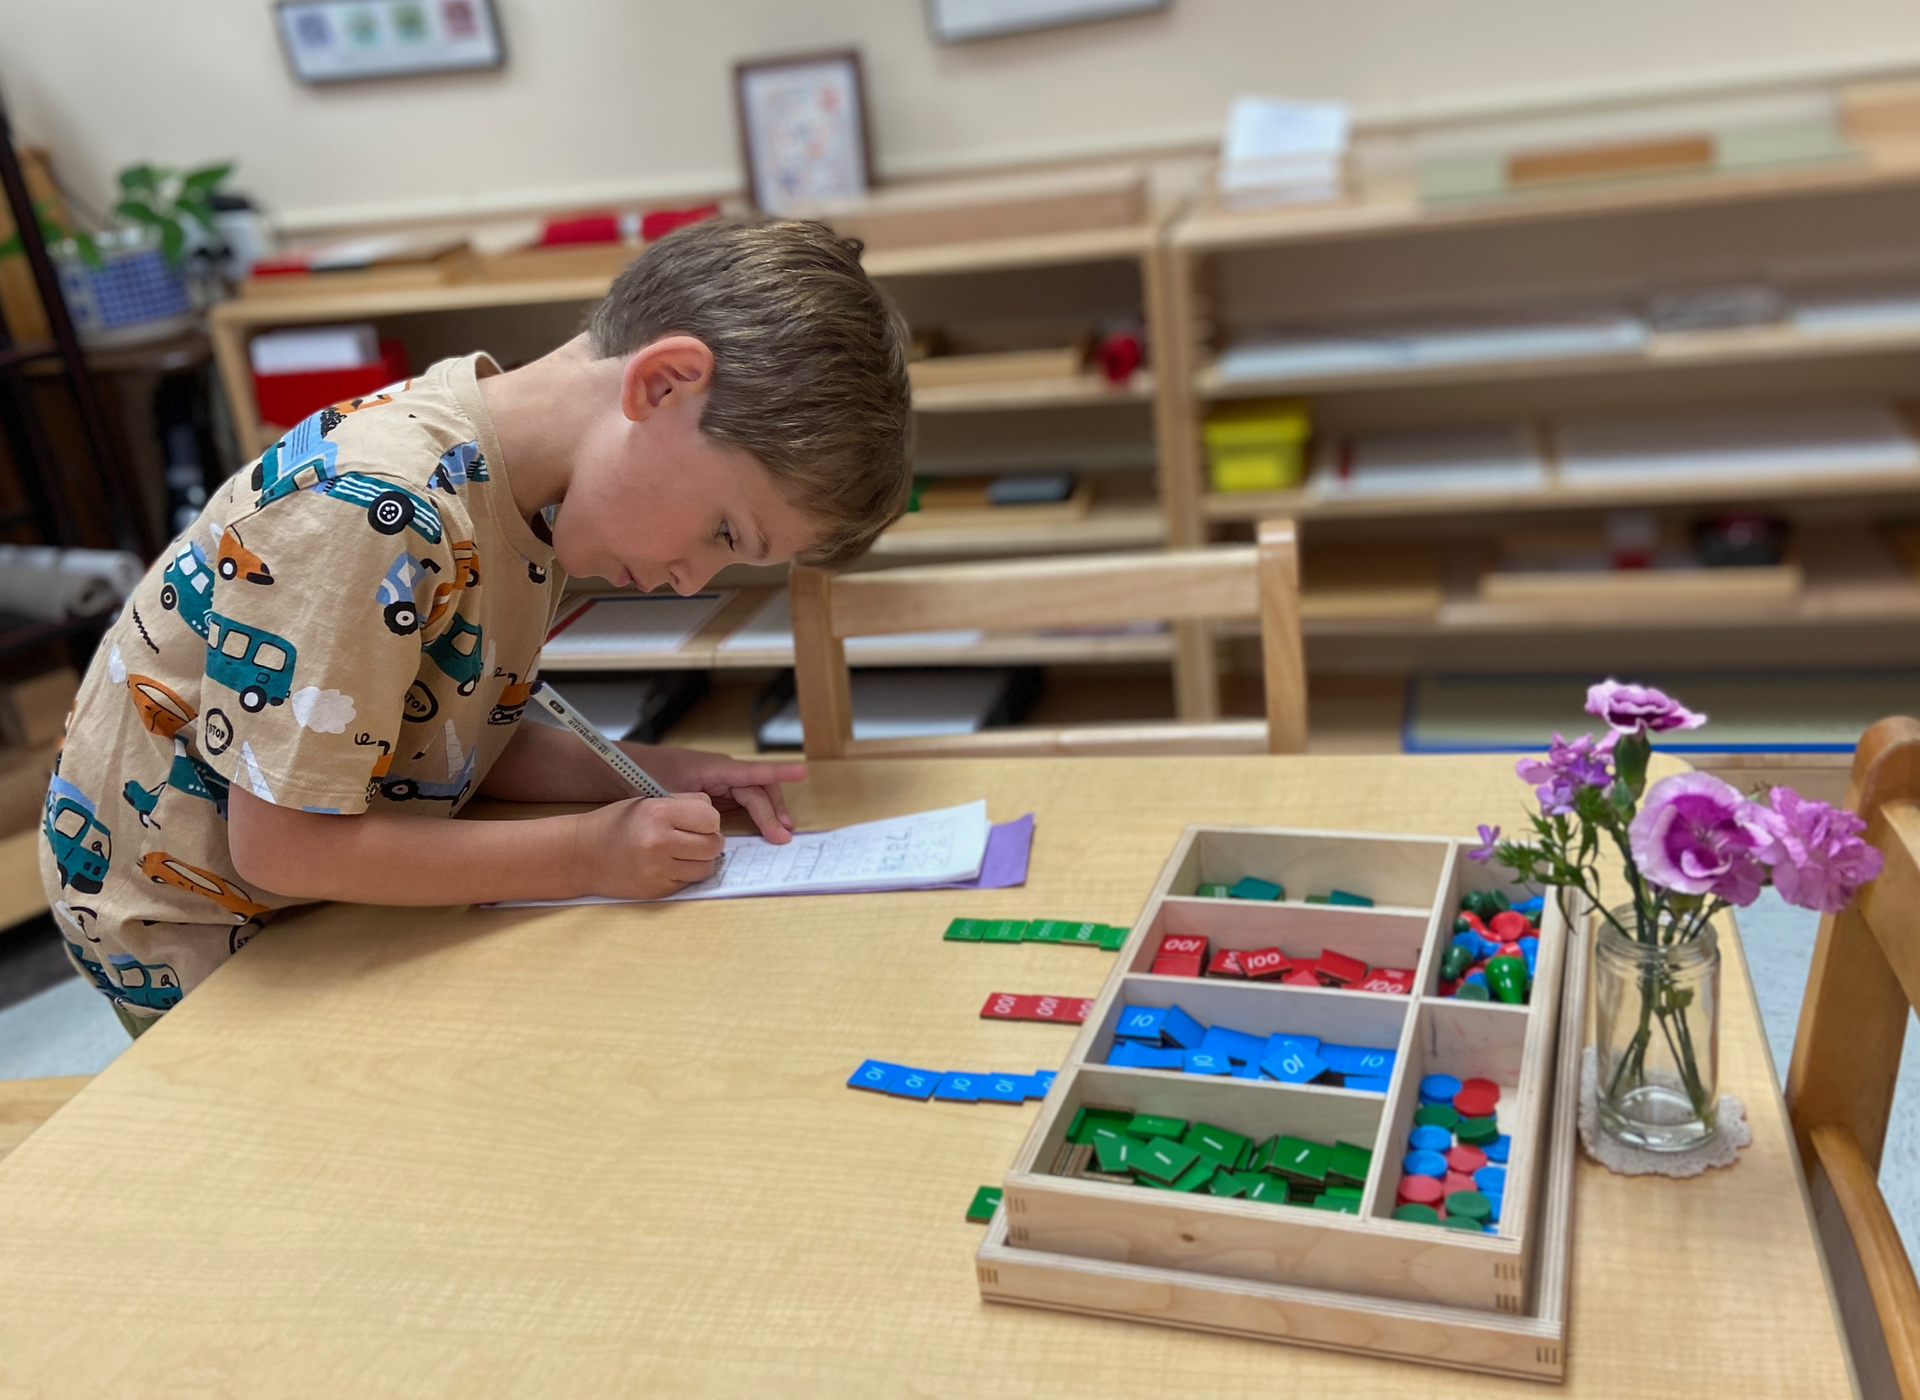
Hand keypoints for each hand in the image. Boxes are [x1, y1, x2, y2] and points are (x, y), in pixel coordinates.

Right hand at [577, 792, 722, 899]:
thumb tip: (714, 820)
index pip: (710, 817)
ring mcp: (658, 869)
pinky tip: (667, 865)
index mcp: (657, 813)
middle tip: (693, 838)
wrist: (582, 855)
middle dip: (709, 840)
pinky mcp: (657, 890)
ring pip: (706, 867)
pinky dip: (685, 874)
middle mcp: (658, 842)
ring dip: (700, 860)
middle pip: (713, 844)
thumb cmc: (617, 824)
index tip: (698, 821)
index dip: (708, 820)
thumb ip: (682, 806)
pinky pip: (689, 882)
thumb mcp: (647, 802)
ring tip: (681, 852)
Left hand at [626, 745, 805, 843]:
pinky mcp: (718, 791)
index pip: (753, 770)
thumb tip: (712, 823)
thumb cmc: (647, 776)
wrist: (629, 769)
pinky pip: (744, 801)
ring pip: (755, 796)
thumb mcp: (669, 793)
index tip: (802, 772)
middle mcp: (724, 772)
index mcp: (715, 768)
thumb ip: (692, 806)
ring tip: (781, 833)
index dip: (778, 772)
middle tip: (784, 834)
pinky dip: (757, 815)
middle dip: (774, 811)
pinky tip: (765, 829)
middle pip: (759, 789)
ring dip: (769, 814)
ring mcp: (722, 781)